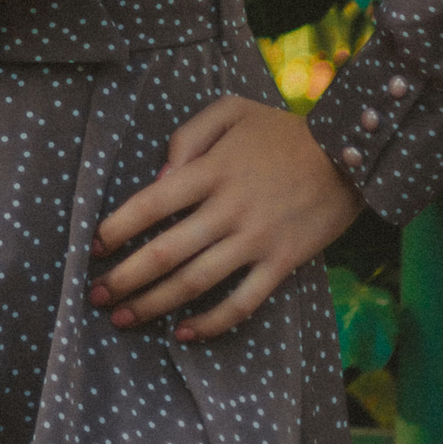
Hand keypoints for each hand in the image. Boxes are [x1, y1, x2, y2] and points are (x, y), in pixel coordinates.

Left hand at [88, 95, 362, 343]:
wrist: (349, 155)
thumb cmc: (282, 130)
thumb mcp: (230, 110)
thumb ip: (188, 136)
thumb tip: (157, 178)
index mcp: (209, 171)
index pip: (148, 205)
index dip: (115, 229)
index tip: (93, 247)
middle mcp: (227, 209)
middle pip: (164, 253)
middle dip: (124, 278)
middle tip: (95, 296)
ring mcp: (255, 241)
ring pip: (194, 283)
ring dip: (153, 305)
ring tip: (123, 318)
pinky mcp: (281, 265)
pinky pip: (241, 303)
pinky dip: (210, 323)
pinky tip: (183, 333)